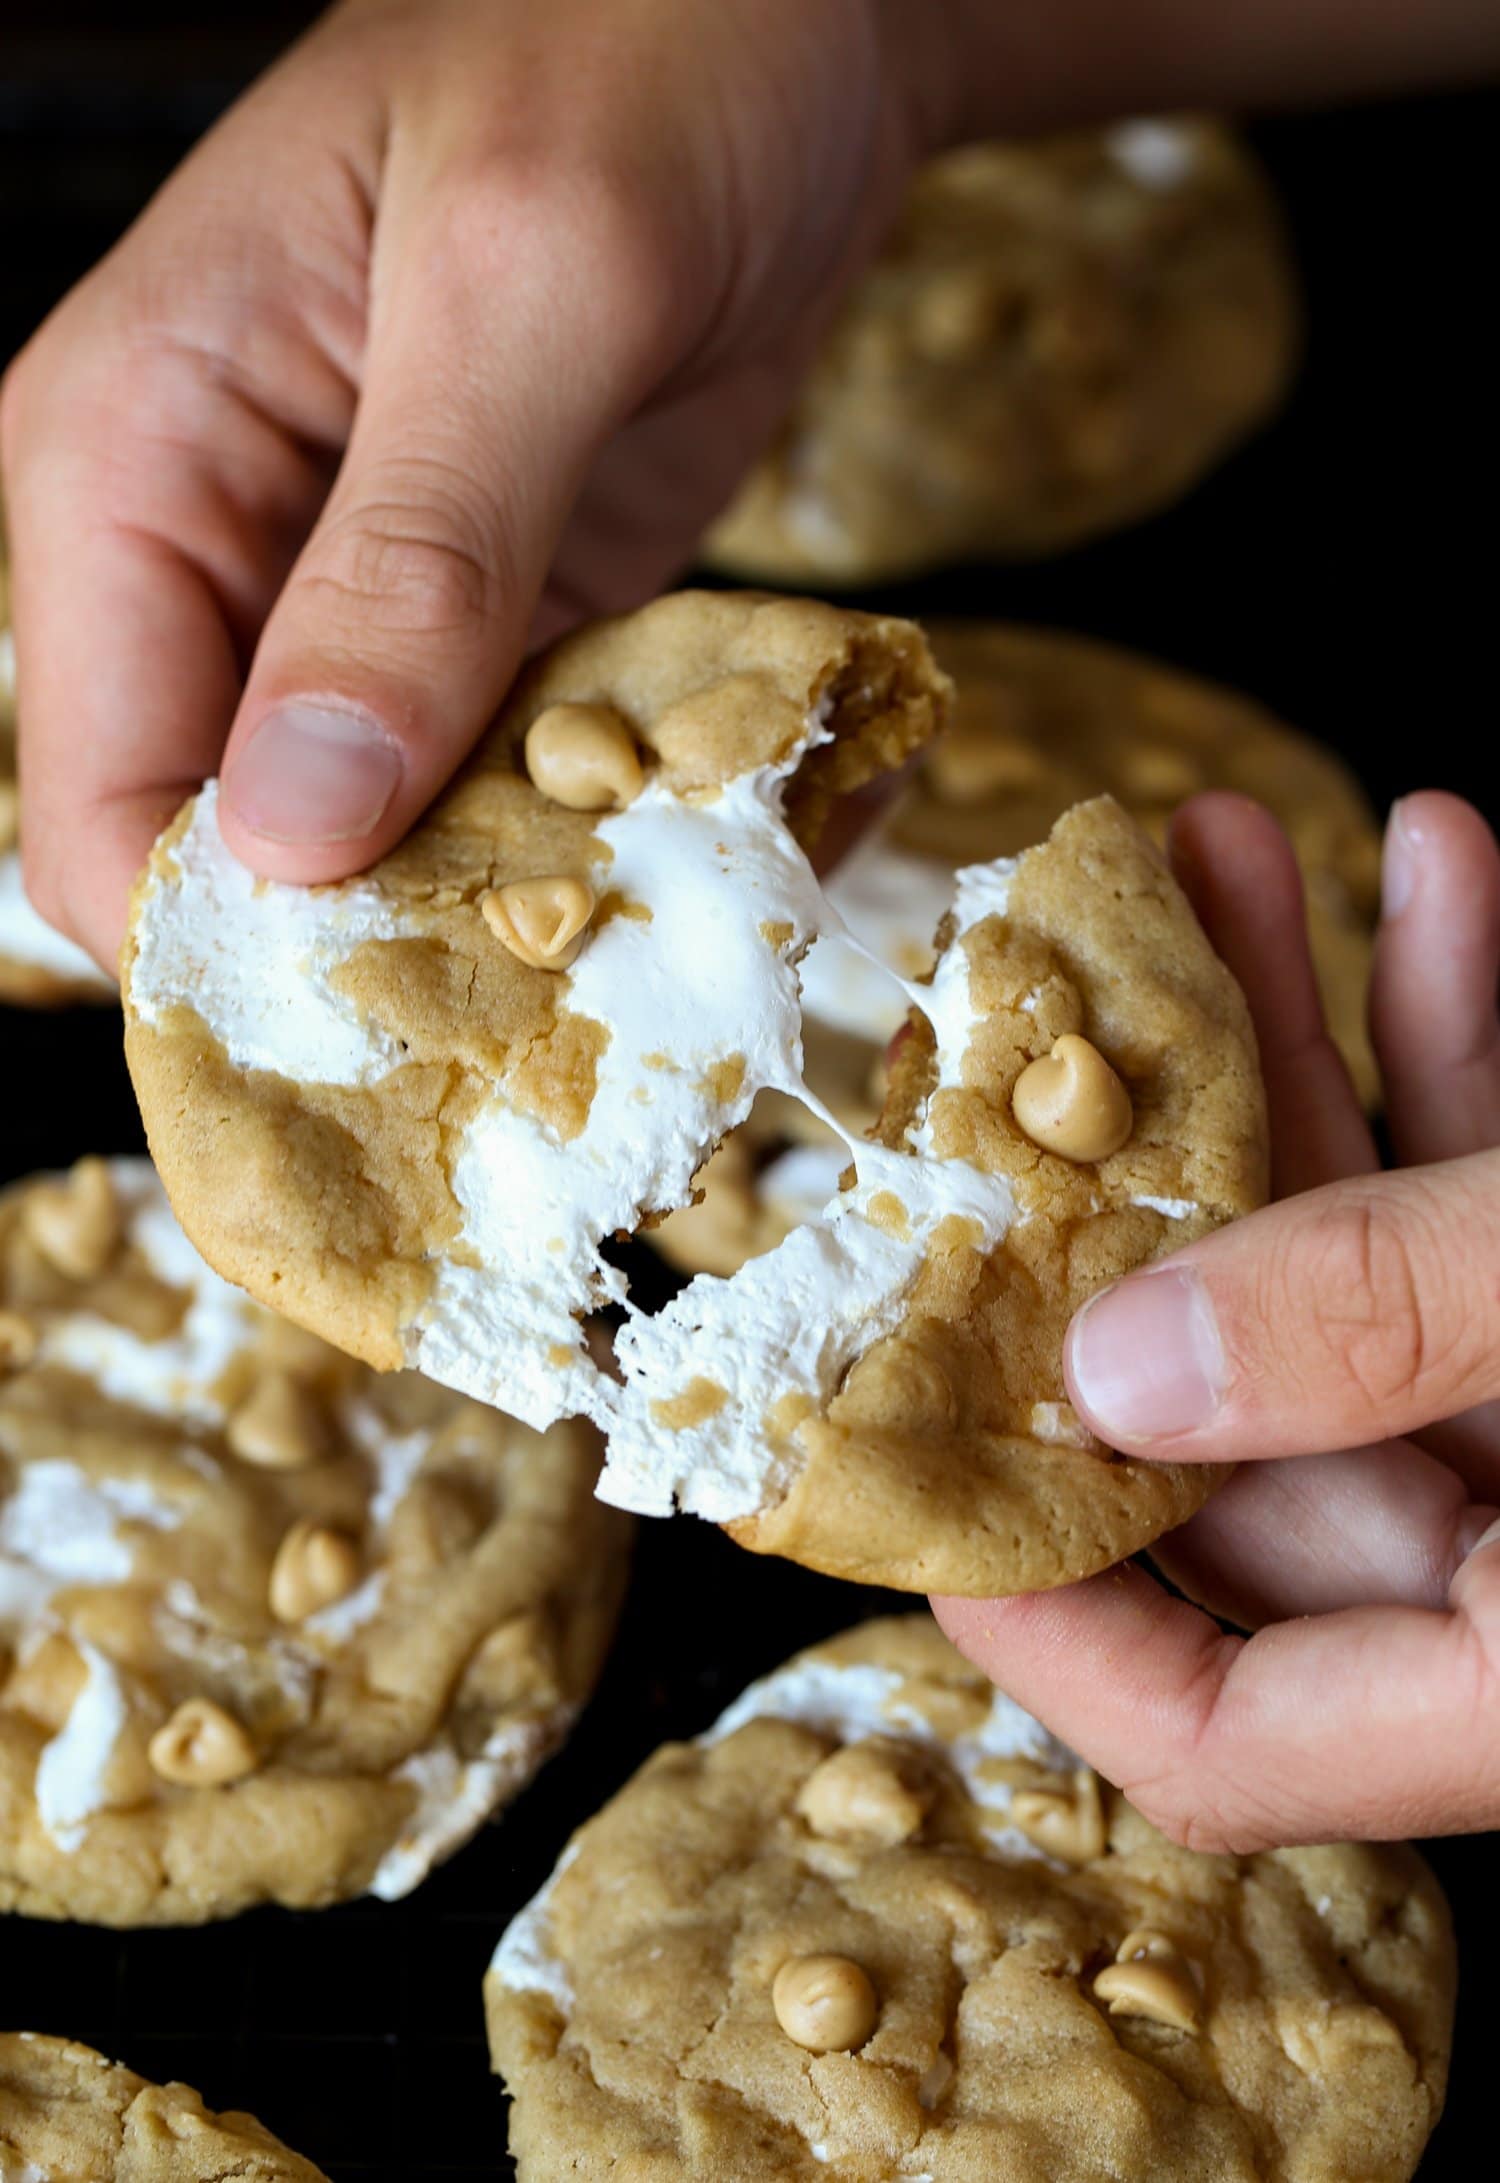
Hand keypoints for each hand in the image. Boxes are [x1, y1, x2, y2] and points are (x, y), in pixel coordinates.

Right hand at [1, 0, 946, 967]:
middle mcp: (224, 562)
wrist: (798, 23)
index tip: (406, 1034)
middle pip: (248, 856)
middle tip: (594, 989)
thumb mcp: (529, 287)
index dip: (224, 948)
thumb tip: (296, 828)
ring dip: (546, 902)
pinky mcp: (501, 628)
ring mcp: (368, 608)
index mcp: (133, 462)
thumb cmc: (641, 55)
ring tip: (709, 904)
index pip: (98, 800)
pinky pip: (530, 786)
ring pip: (402, 847)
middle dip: (408, 944)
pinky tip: (755, 823)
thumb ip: (414, 557)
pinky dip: (630, 831)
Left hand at [937, 788, 1499, 1850]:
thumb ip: (1382, 1330)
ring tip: (1208, 860)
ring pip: (1371, 1265)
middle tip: (1030, 1020)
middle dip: (1155, 1183)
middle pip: (1257, 1421)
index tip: (900, 1447)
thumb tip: (1119, 1355)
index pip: (1212, 1733)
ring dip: (1302, 1051)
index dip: (1036, 1612)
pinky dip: (1468, 1046)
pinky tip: (1441, 868)